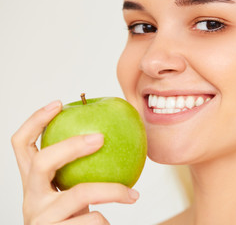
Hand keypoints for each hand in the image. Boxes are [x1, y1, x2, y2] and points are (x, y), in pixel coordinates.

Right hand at [12, 100, 139, 224]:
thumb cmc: (74, 219)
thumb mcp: (74, 194)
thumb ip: (83, 173)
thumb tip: (115, 139)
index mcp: (34, 184)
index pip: (21, 146)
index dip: (35, 121)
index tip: (58, 104)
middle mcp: (31, 199)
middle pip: (42, 162)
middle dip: (72, 145)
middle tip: (101, 138)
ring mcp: (40, 218)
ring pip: (80, 193)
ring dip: (112, 191)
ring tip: (133, 195)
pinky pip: (93, 219)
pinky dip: (107, 220)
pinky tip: (111, 223)